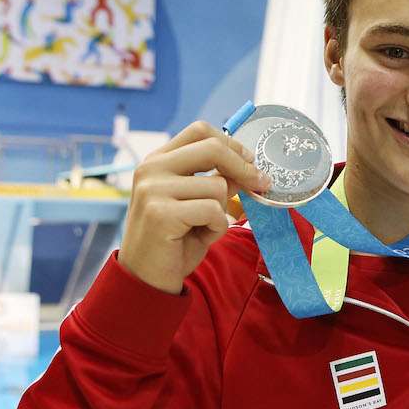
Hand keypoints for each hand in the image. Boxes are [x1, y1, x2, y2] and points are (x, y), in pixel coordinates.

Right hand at [119, 121, 270, 294]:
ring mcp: (153, 189)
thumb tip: (249, 168)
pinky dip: (217, 227)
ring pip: (218, 186)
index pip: (199, 131)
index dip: (232, 144)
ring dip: (223, 211)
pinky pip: (213, 211)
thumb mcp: (196, 203)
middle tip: (261, 183)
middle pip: (212, 148)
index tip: (250, 161)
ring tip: (205, 227)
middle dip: (244, 167)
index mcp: (158, 161)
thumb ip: (215, 181)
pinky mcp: (161, 213)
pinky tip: (200, 237)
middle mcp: (151, 169)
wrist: (146, 277)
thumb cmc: (175, 239)